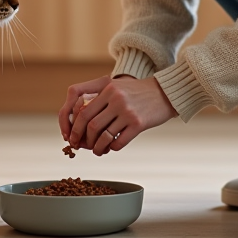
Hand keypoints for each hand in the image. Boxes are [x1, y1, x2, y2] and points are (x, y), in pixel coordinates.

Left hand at [57, 75, 177, 155]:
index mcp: (108, 89)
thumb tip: (79, 119)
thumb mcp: (117, 87)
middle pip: (91, 125)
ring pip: (104, 136)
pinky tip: (112, 147)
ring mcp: (128, 112)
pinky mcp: (139, 123)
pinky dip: (112, 148)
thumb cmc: (137, 92)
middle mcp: (116, 99)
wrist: (164, 93)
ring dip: (97, 147)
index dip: (75, 128)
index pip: (84, 111)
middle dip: (83, 140)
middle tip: (81, 147)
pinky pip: (119, 141)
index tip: (73, 137)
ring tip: (97, 151)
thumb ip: (99, 98)